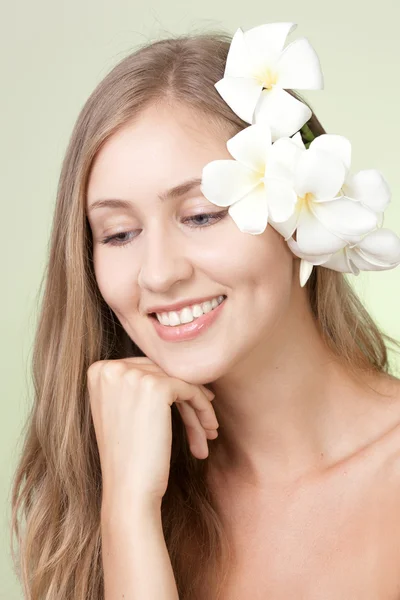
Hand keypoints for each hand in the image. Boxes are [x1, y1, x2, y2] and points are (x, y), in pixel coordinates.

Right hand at [87, 356, 218, 506]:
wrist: (128, 490)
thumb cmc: (128, 457)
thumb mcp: (123, 410)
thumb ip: (136, 383)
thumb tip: (175, 365)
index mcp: (98, 370)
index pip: (145, 369)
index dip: (170, 388)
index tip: (187, 408)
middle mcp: (111, 368)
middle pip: (163, 374)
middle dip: (186, 399)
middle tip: (204, 424)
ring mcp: (132, 375)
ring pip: (179, 381)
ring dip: (197, 408)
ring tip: (209, 431)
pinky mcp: (156, 386)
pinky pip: (190, 388)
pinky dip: (203, 408)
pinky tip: (209, 430)